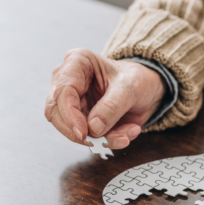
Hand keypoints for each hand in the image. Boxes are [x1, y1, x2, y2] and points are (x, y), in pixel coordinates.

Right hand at [45, 48, 165, 148]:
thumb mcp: (130, 88)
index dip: (70, 115)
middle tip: (101, 142)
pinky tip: (126, 134)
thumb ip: (112, 107)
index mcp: (77, 62)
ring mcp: (73, 102)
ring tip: (124, 136)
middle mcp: (69, 81)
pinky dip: (106, 141)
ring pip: (71, 129)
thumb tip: (93, 127)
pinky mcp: (81, 119)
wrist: (147, 89)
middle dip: (79, 132)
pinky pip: (87, 137)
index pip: (62, 91)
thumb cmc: (137, 79)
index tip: (84, 133)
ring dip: (99, 139)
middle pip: (56, 113)